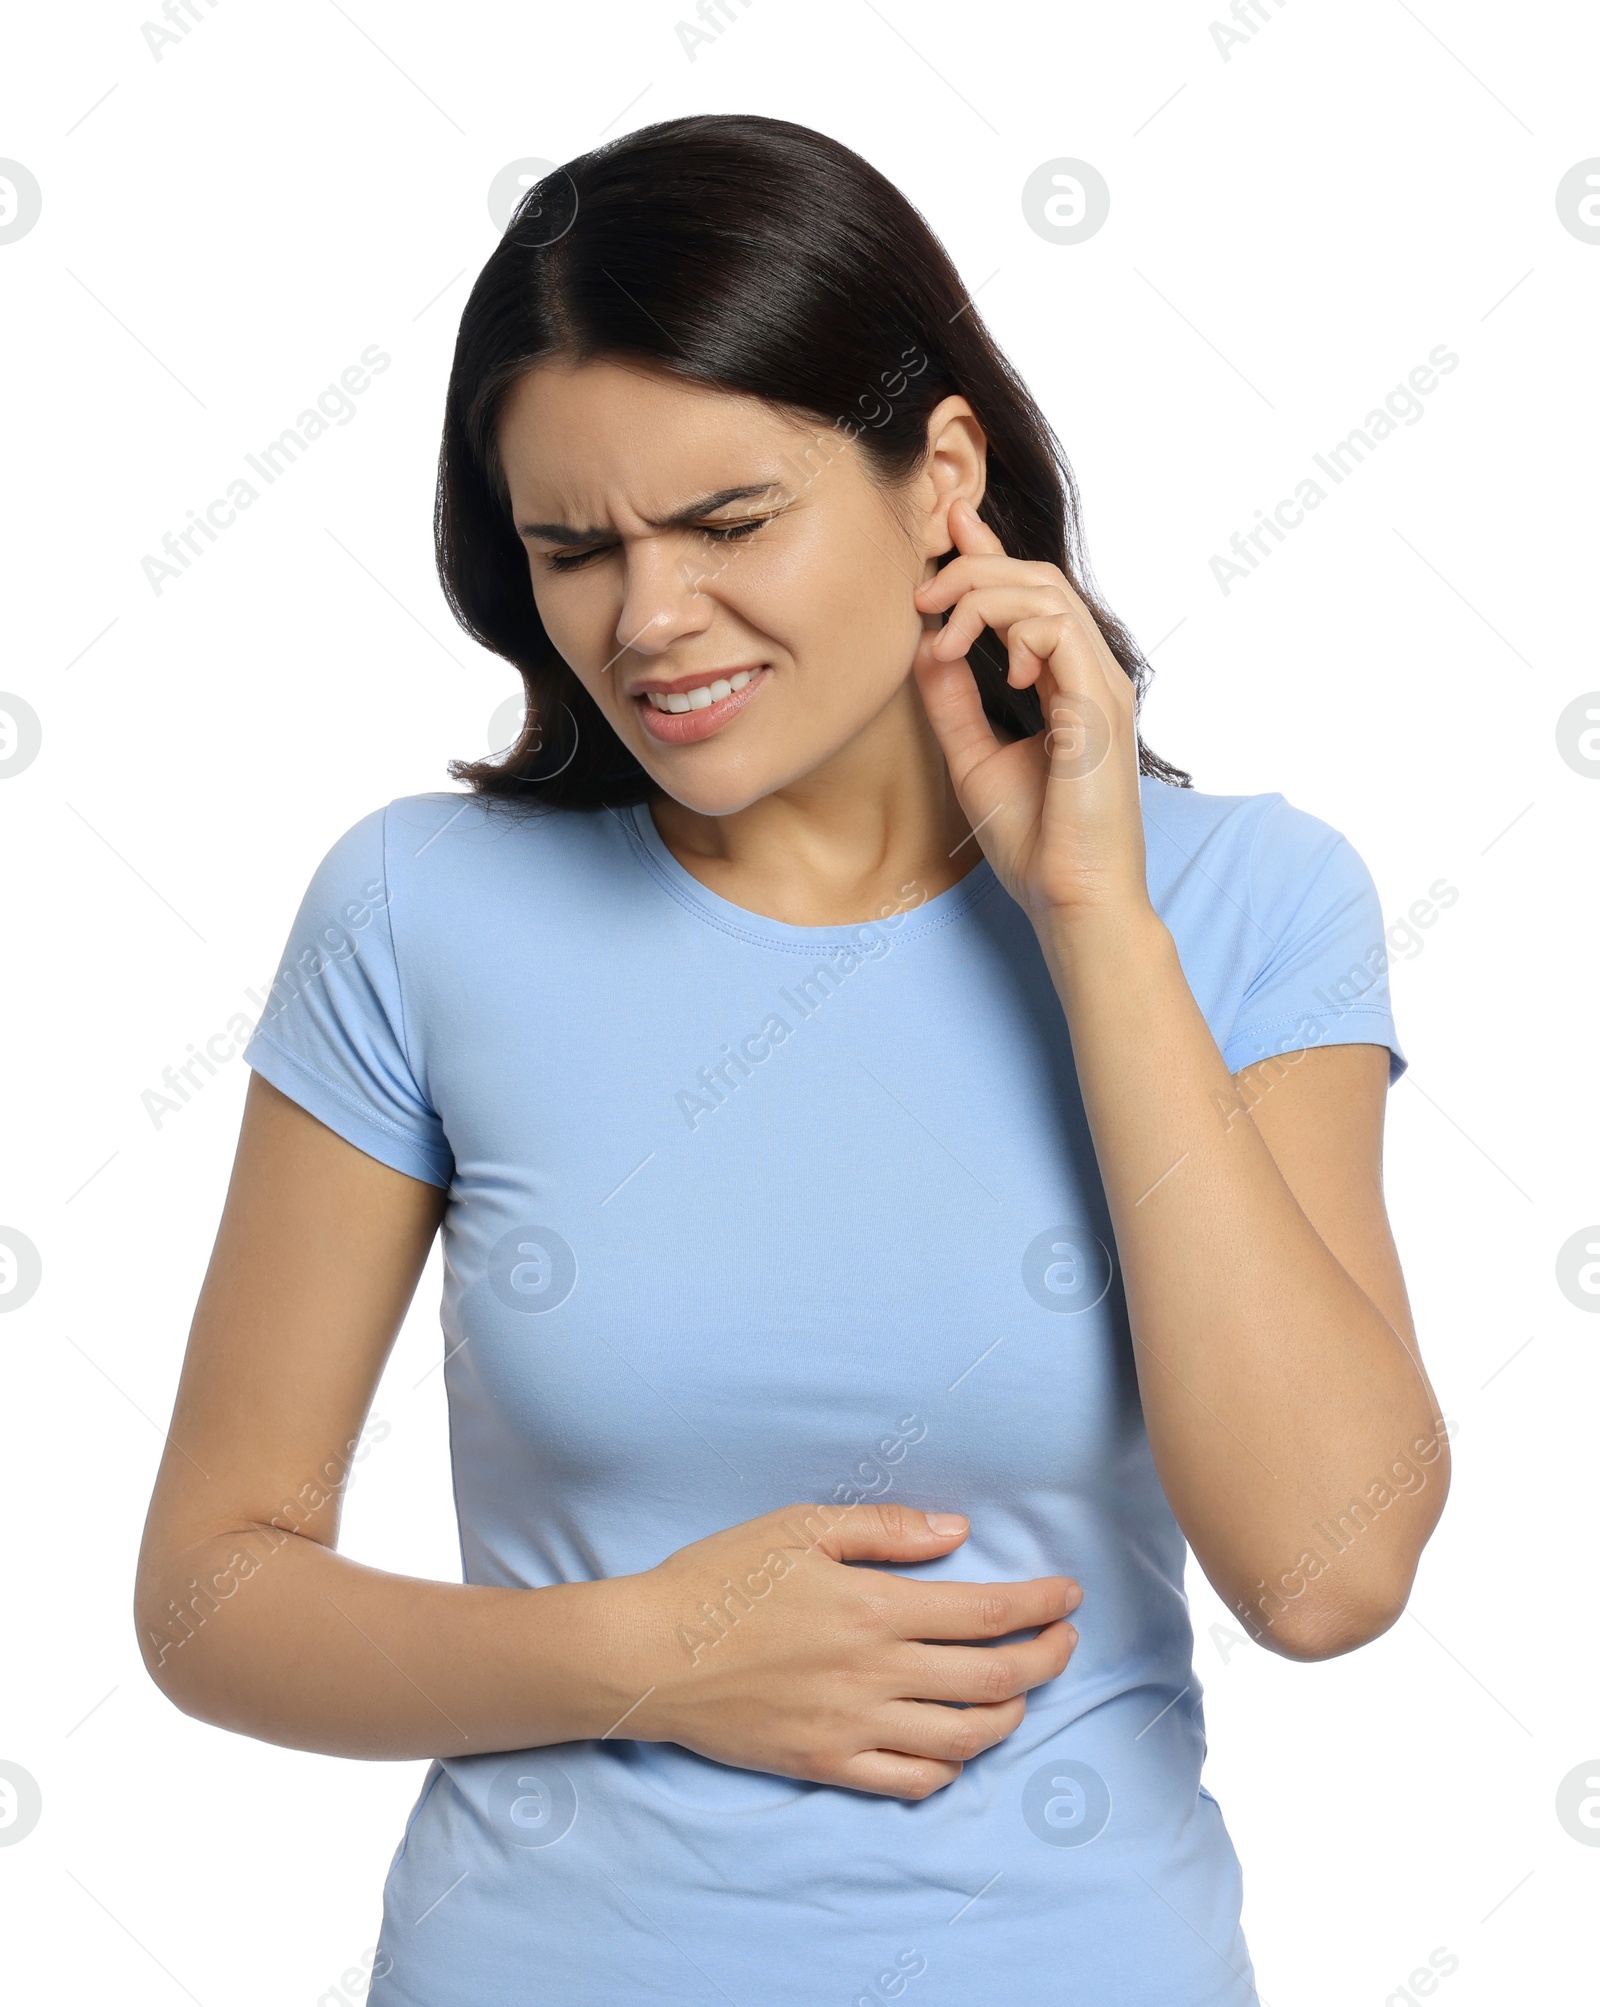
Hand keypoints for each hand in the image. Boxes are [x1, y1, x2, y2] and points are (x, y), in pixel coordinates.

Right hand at [610, 1501, 1081, 1799]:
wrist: (649, 1654)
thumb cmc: (720, 1578)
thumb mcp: (799, 1527)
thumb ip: (885, 1529)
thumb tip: (957, 1531)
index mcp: (874, 1608)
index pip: (988, 1613)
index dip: (1041, 1606)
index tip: (1069, 1596)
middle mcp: (874, 1674)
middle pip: (994, 1679)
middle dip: (1047, 1659)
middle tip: (1065, 1640)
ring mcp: (853, 1727)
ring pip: (964, 1738)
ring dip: (1010, 1715)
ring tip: (1021, 1689)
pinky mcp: (827, 1764)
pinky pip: (911, 1781)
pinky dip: (950, 1767)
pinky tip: (957, 1744)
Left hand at [911, 496, 1152, 928]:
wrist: (1071, 898)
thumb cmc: (1034, 840)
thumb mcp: (972, 756)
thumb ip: (952, 701)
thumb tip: (923, 649)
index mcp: (1066, 682)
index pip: (1028, 595)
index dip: (987, 554)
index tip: (945, 526)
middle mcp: (1090, 672)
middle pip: (1036, 578)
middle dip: (972, 571)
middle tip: (920, 597)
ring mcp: (1101, 683)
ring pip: (1047, 591)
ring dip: (983, 597)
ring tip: (944, 635)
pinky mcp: (1101, 703)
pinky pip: (1059, 629)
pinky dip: (1015, 631)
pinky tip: (992, 667)